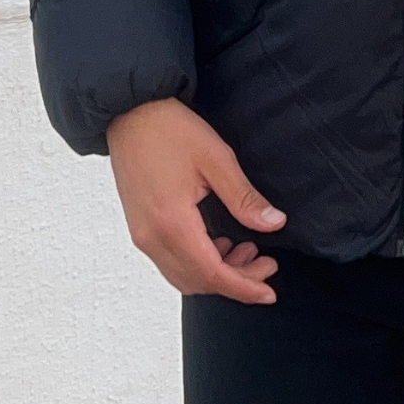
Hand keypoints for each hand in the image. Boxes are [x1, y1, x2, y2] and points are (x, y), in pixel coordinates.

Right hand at [106, 98, 284, 304]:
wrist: (130, 111)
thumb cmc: (170, 129)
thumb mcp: (216, 158)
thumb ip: (243, 197)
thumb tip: (273, 224)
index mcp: (171, 222)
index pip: (212, 273)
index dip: (244, 287)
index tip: (269, 292)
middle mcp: (151, 237)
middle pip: (197, 281)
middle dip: (235, 282)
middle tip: (266, 265)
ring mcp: (142, 234)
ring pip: (182, 275)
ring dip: (216, 273)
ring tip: (248, 252)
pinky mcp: (139, 227)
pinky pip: (170, 260)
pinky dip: (198, 262)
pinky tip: (220, 243)